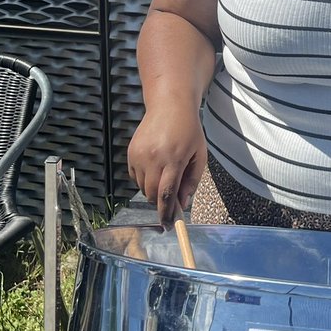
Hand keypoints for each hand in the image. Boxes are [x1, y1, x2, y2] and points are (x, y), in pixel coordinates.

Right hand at [127, 106, 206, 225]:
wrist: (170, 105)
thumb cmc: (189, 130)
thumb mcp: (199, 155)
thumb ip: (192, 181)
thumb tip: (183, 204)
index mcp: (174, 159)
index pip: (166, 194)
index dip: (166, 213)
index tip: (168, 225)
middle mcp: (154, 158)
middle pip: (152, 194)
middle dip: (160, 202)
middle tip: (170, 200)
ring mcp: (139, 155)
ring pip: (142, 187)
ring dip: (152, 190)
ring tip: (165, 174)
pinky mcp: (131, 152)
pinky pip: (135, 177)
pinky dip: (144, 179)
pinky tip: (155, 167)